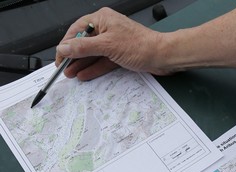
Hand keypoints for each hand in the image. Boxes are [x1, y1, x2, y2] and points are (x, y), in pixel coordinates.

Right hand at [56, 7, 171, 79]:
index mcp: (102, 19)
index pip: (77, 31)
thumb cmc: (141, 46)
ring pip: (93, 53)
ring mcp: (115, 42)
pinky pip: (103, 61)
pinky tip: (85, 74)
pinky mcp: (121, 54)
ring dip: (82, 64)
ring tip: (71, 74)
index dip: (66, 44)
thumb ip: (83, 48)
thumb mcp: (107, 46)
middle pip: (84, 43)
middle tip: (64, 68)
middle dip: (73, 56)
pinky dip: (94, 68)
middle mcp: (108, 29)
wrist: (163, 57)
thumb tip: (64, 48)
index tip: (59, 57)